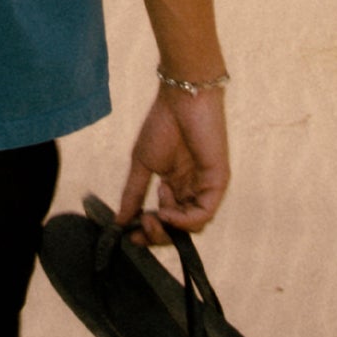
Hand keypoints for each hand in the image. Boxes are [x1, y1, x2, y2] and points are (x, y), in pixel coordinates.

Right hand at [116, 87, 229, 245]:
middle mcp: (192, 189)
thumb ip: (133, 194)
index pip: (167, 220)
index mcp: (176, 185)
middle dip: (159, 234)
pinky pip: (204, 213)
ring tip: (153, 217)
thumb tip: (119, 221)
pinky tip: (165, 211)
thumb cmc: (162, 124)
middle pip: (180, 228)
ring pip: (193, 226)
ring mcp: (206, 187)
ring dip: (170, 228)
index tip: (129, 237)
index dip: (150, 232)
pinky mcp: (217, 182)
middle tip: (141, 228)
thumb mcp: (142, 164)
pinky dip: (183, 220)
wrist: (181, 99)